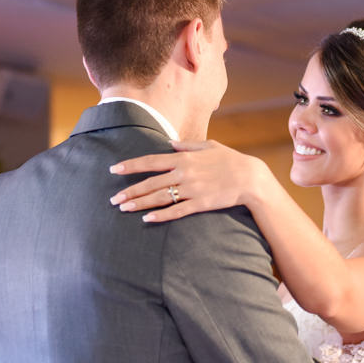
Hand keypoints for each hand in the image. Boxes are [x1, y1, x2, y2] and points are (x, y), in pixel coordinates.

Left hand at [108, 140, 268, 222]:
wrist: (250, 178)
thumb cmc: (230, 160)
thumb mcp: (209, 146)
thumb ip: (187, 145)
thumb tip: (170, 143)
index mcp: (184, 158)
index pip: (151, 161)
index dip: (131, 166)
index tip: (114, 170)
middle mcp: (184, 173)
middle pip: (150, 183)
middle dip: (130, 190)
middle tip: (113, 199)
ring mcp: (191, 190)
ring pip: (159, 198)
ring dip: (140, 203)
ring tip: (124, 208)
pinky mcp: (200, 204)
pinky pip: (176, 211)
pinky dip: (161, 215)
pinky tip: (147, 218)